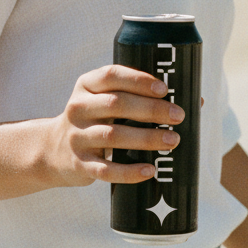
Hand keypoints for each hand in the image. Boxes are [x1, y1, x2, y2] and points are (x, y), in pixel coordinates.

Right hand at [45, 65, 183, 186]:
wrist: (52, 151)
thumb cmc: (94, 120)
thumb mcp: (103, 101)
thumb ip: (138, 96)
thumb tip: (195, 99)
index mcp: (86, 86)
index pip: (111, 76)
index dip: (138, 80)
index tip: (164, 88)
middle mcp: (78, 108)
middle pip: (115, 104)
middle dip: (150, 110)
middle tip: (178, 115)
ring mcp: (77, 137)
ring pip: (113, 136)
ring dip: (146, 139)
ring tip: (173, 141)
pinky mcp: (79, 164)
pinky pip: (106, 170)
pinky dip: (129, 172)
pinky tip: (150, 171)